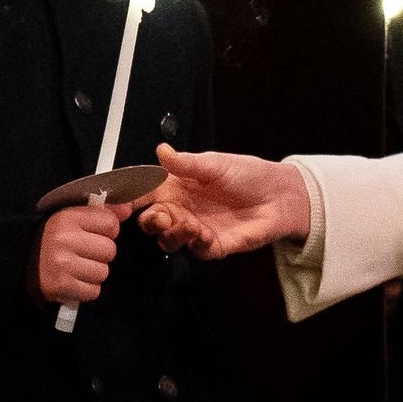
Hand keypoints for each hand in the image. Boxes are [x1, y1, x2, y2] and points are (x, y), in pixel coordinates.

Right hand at [36, 202, 131, 304]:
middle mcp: (64, 238)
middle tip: (84, 253)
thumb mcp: (72, 217)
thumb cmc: (53, 238)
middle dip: (101, 254)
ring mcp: (62, 263)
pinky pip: (93, 291)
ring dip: (94, 273)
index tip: (95, 234)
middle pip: (109, 250)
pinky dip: (87, 289)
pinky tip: (74, 281)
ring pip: (103, 272)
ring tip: (78, 268)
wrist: (22, 262)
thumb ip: (102, 211)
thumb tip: (128, 209)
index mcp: (67, 217)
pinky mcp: (61, 286)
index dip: (108, 231)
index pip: (110, 223)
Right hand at [136, 144, 309, 258]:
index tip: (123, 199)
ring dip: (172, 235)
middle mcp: (182, 208)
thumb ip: (185, 162)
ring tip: (188, 224)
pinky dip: (196, 244)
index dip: (131, 197)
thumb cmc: (247, 174)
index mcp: (176, 186)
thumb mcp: (214, 163)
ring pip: (169, 240)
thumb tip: (161, 150)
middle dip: (149, 222)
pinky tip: (205, 233)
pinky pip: (197, 251)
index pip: (145, 193)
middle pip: (151, 222)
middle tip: (159, 216)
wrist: (279, 195)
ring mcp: (196, 228)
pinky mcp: (214, 245)